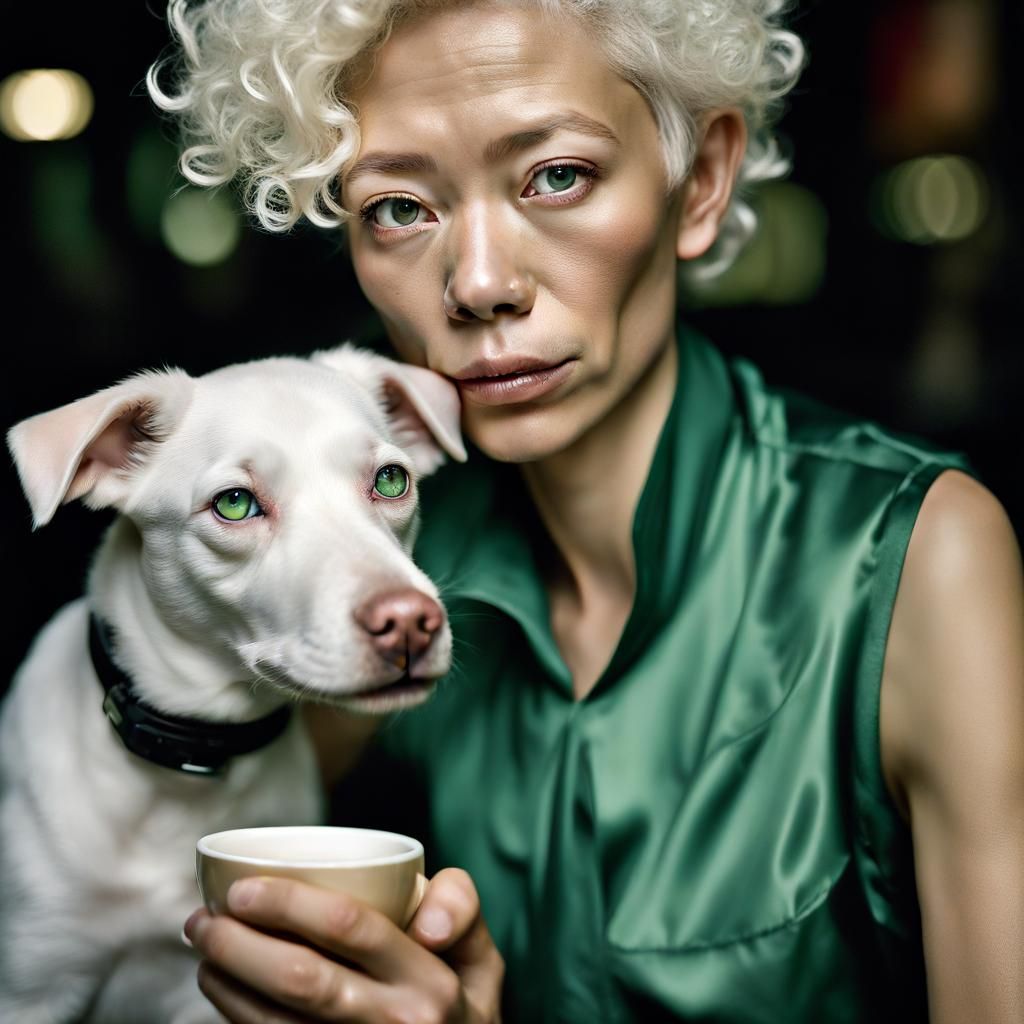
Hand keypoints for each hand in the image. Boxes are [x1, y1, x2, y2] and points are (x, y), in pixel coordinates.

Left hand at [183, 868, 503, 1021]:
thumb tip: (425, 917)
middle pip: (302, 980)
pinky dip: (237, 1014)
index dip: (289, 904)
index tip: (243, 888)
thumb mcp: (484, 958)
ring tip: (204, 945)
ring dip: (226, 982)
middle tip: (203, 918)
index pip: (352, 928)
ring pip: (275, 1023)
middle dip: (240, 945)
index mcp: (430, 981)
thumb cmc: (462, 1007)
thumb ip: (460, 907)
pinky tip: (221, 987)